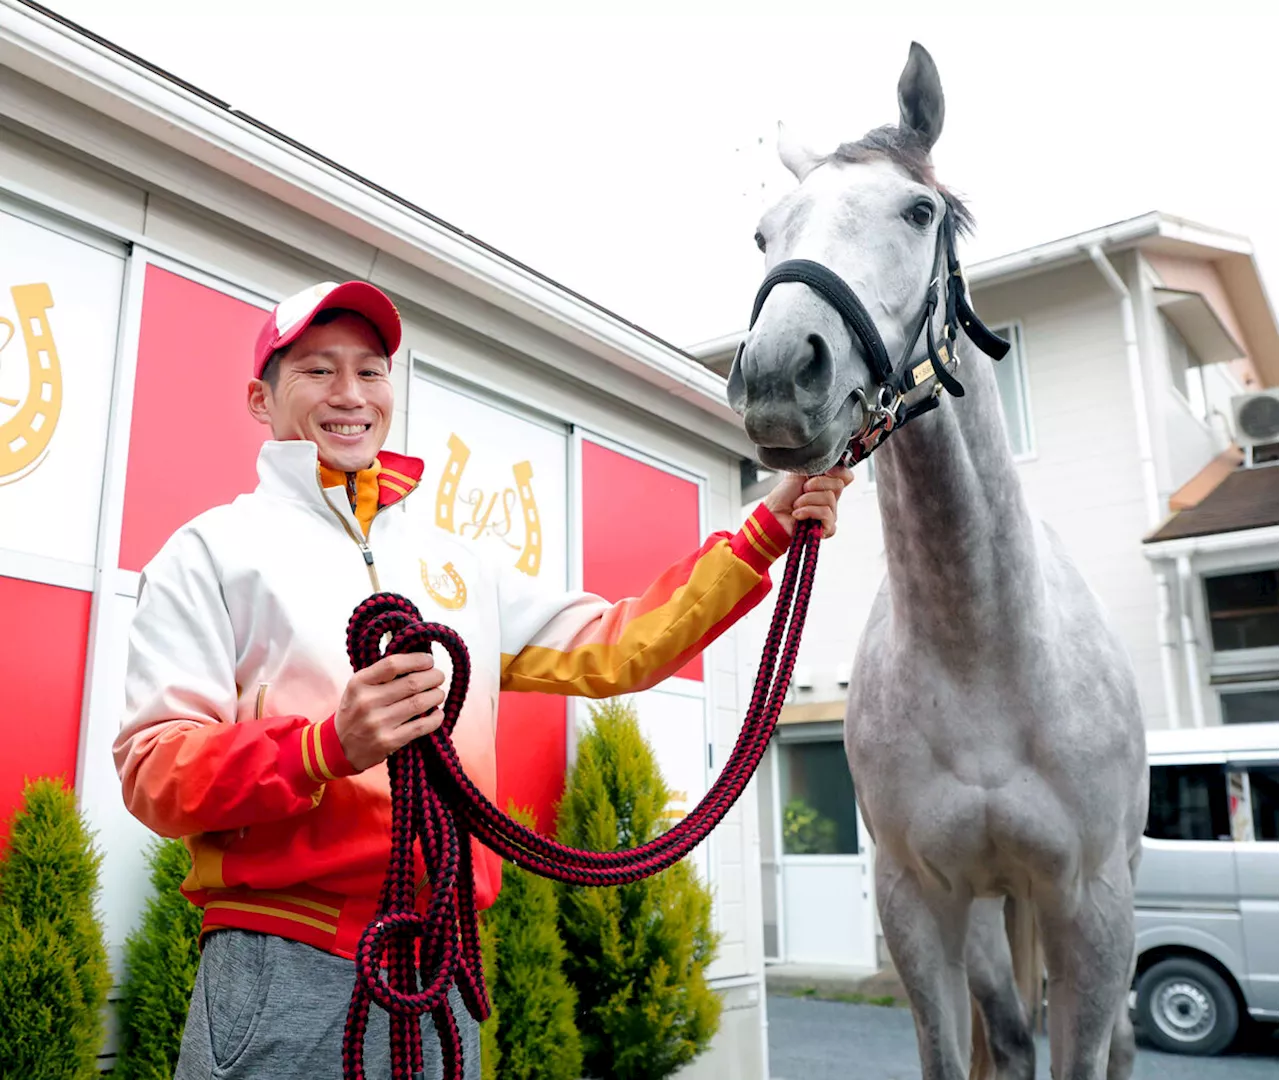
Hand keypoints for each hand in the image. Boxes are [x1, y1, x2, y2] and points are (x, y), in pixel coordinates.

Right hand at [334, 652, 445, 771]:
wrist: (338, 747)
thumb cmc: (355, 711)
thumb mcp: (359, 687)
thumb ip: (382, 674)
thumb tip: (418, 660)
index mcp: (359, 683)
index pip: (393, 664)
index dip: (417, 660)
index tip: (429, 661)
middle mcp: (366, 702)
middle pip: (412, 683)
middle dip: (433, 677)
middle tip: (439, 677)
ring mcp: (377, 723)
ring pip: (419, 703)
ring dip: (436, 696)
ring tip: (439, 694)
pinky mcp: (388, 742)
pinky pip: (420, 727)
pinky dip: (435, 718)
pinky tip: (437, 713)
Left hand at [762, 465, 854, 538]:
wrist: (772, 514)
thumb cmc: (784, 497)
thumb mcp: (798, 474)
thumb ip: (815, 466)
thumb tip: (828, 462)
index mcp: (827, 486)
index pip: (847, 477)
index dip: (839, 471)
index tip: (825, 471)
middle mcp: (831, 500)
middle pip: (838, 485)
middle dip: (816, 484)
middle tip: (802, 489)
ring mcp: (831, 515)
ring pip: (829, 499)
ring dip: (807, 500)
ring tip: (796, 504)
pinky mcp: (827, 528)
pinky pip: (826, 514)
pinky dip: (808, 511)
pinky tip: (798, 514)